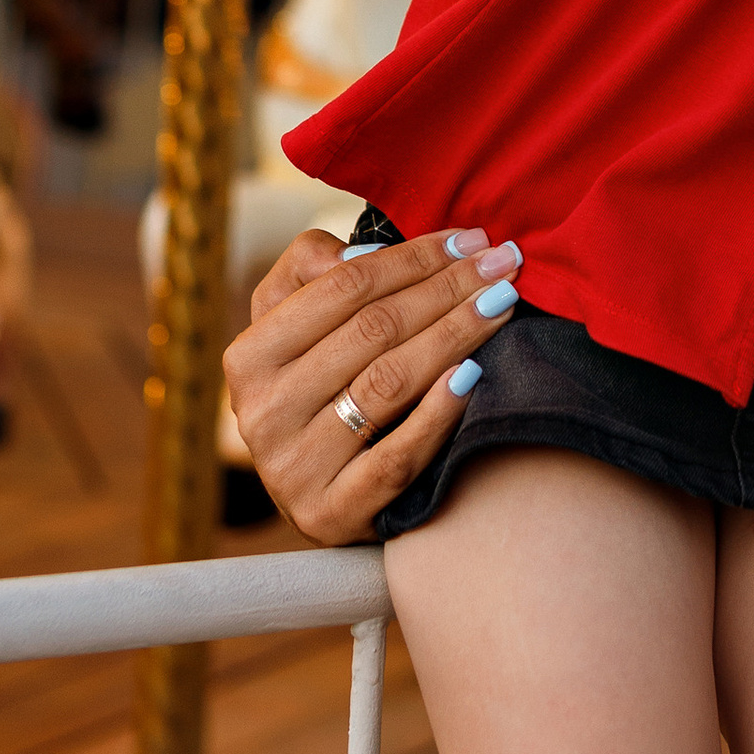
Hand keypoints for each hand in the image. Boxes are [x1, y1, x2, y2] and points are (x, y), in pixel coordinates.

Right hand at [223, 220, 518, 541]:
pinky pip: (397, 457)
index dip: (413, 257)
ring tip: (502, 306)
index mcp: (249, 356)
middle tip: (504, 265)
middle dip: (448, 289)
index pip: (343, 287)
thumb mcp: (295, 326)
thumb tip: (360, 252)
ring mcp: (294, 468)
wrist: (321, 495)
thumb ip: (311, 269)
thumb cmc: (318, 389)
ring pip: (388, 385)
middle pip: (373, 331)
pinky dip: (439, 413)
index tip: (472, 239)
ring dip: (456, 336)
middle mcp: (262, 412)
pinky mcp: (331, 514)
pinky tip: (475, 376)